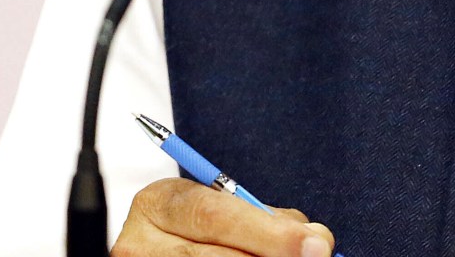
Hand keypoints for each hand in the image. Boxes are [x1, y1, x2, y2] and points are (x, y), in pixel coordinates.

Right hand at [112, 178, 335, 256]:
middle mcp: (139, 244)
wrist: (162, 248)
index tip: (313, 244)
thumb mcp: (223, 209)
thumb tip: (315, 239)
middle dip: (270, 256)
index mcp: (157, 204)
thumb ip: (266, 219)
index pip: (214, 216)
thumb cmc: (202, 228)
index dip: (266, 233)